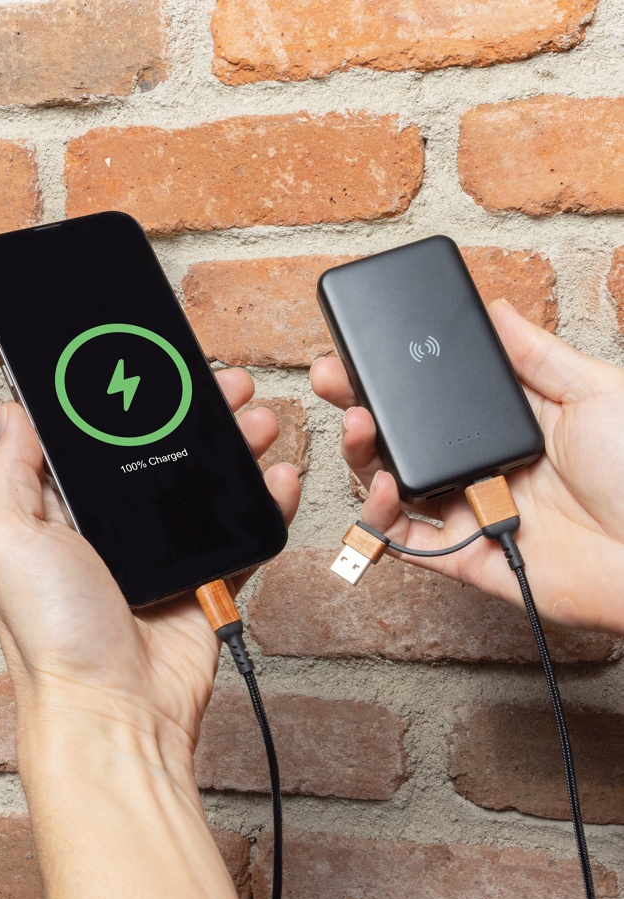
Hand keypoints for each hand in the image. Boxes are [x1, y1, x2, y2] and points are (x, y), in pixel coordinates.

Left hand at [0, 368, 299, 788]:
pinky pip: (243, 533)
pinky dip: (266, 503)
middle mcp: (115, 530)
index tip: (159, 367)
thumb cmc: (53, 635)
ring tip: (260, 419)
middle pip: (165, 453)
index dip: (132, 398)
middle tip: (226, 386)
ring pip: (210, 486)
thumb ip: (10, 473)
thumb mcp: (7, 541)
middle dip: (198, 413)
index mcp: (63, 513)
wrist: (115, 708)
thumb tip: (12, 411)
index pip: (102, 438)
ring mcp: (164, 556)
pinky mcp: (206, 580)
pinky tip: (278, 475)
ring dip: (237, 448)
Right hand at [311, 298, 623, 633]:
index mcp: (510, 424)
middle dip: (360, 405)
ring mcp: (471, 510)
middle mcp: (483, 465)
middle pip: (405, 437)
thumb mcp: (596, 393)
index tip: (365, 347)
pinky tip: (384, 485)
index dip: (398, 373)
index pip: (439, 394)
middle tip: (330, 376)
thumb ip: (538, 356)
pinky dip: (381, 517)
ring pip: (394, 485)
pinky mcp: (465, 557)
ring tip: (358, 425)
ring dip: (363, 455)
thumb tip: (495, 311)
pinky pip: (407, 541)